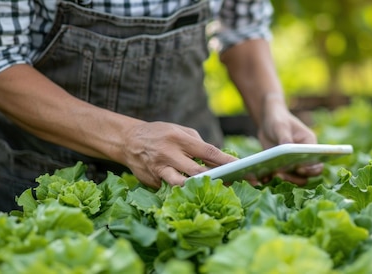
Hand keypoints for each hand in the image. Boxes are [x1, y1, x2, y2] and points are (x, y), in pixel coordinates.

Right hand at [119, 121, 237, 187]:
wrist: (128, 140)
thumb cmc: (160, 134)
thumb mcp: (179, 131)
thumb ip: (197, 144)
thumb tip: (218, 159)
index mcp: (179, 138)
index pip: (208, 151)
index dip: (226, 161)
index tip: (243, 167)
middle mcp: (169, 154)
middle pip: (198, 171)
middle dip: (219, 179)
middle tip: (237, 184)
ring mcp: (160, 169)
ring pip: (183, 184)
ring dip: (199, 189)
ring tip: (216, 192)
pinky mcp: (152, 181)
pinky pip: (171, 189)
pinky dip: (183, 191)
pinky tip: (194, 195)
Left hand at [256, 94, 322, 184]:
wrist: (267, 121)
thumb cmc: (278, 119)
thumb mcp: (280, 126)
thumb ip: (285, 138)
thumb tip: (287, 150)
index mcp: (310, 144)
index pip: (317, 162)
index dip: (311, 169)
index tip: (299, 169)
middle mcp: (304, 157)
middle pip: (306, 175)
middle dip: (296, 178)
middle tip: (282, 175)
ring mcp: (293, 163)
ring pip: (294, 178)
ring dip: (285, 180)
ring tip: (273, 175)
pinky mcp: (281, 166)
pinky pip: (280, 176)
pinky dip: (273, 179)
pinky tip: (265, 178)